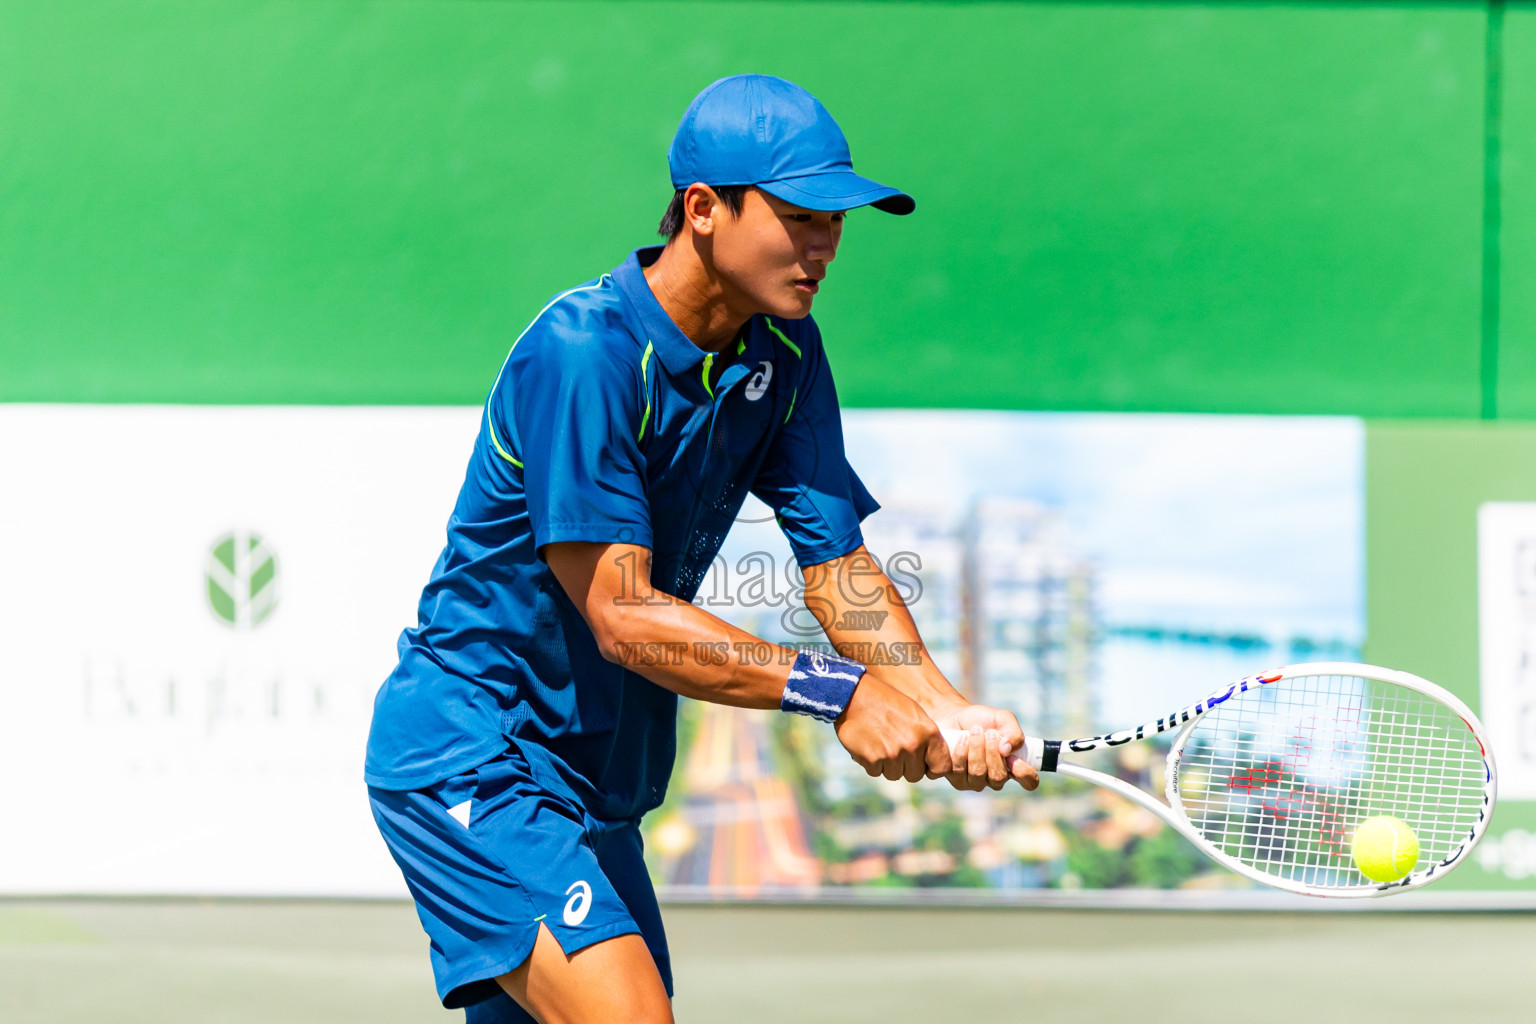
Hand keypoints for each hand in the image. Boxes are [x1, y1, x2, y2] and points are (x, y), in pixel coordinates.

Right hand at [834, 675, 950, 783]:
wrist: (854, 696)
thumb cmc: (886, 702)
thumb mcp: (914, 713)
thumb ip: (926, 737)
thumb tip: (932, 760)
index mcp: (928, 733)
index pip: (941, 768)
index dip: (932, 768)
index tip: (924, 764)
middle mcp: (912, 746)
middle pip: (915, 775)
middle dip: (906, 766)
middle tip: (895, 748)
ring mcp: (892, 754)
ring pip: (895, 775)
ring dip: (888, 765)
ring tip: (881, 743)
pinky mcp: (872, 760)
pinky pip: (876, 772)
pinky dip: (872, 763)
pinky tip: (869, 745)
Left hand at [931, 703, 1039, 791]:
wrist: (955, 716)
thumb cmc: (983, 720)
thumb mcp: (1003, 718)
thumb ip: (1013, 732)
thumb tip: (1007, 749)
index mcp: (1013, 766)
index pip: (1029, 781)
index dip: (1024, 774)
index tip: (1013, 757)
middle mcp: (996, 778)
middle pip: (999, 777)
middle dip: (992, 752)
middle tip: (988, 733)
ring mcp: (976, 781)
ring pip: (978, 773)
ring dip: (976, 748)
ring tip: (972, 731)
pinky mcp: (956, 779)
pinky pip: (958, 770)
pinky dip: (960, 751)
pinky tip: (960, 738)